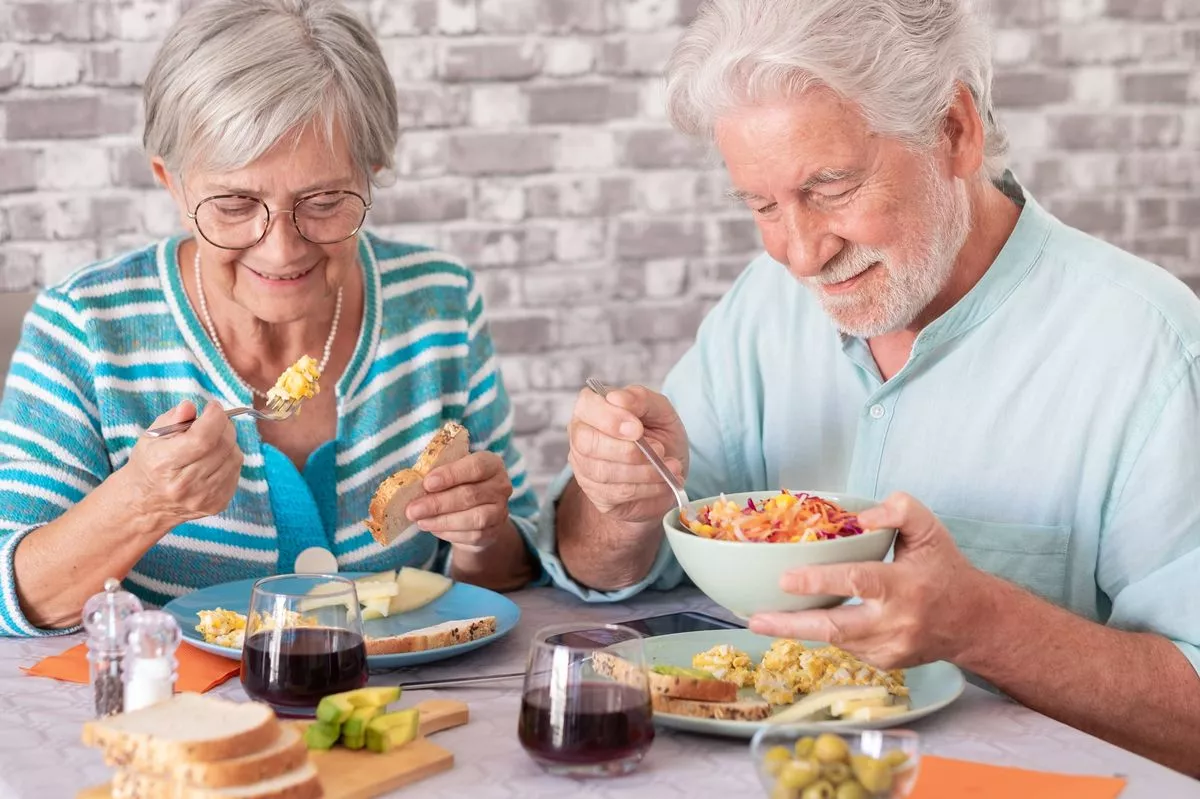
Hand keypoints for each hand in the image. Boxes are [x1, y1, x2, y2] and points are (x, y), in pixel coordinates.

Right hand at [122, 401, 242, 530]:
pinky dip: (230, 459)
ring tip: (213, 440)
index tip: (212, 407)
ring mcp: (203, 497)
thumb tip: (190, 406)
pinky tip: (215, 458)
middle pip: (223, 446)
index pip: (202, 438)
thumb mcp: (152, 437)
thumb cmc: (150, 464)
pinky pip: (236, 472)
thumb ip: (173, 419)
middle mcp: (185, 485)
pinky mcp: (217, 505)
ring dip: (229, 443)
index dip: (214, 418)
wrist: (147, 505)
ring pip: (234, 458)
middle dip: (224, 426)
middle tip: (215, 420)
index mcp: (164, 464)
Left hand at [405, 451, 512, 551]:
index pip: (476, 467)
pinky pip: (471, 535)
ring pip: (473, 518)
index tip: (427, 483)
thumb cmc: (459, 484)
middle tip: (413, 509)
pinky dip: (448, 533)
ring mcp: (500, 511)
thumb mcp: (452, 471)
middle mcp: (501, 487)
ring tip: (420, 520)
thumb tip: (412, 483)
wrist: (477, 510)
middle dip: (438, 503)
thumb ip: (438, 472)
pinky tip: (432, 527)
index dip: (451, 475)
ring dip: (442, 521)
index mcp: (492, 464)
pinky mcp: (493, 532)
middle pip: (470, 495)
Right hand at [567, 385, 688, 524]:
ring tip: (670, 465)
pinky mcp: (596, 494)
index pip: (587, 408)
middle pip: (588, 444)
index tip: (637, 429)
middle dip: (627, 450)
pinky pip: (618, 493)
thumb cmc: (659, 435)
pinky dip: (647, 488)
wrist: (667, 472)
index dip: (610, 419)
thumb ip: (641, 399)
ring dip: (644, 471)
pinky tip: (664, 481)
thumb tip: (619, 398)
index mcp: (592, 408)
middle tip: (658, 450)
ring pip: (604, 472)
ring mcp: (585, 468)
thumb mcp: (660, 411)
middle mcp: (581, 436)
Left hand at [747, 493, 986, 669]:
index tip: (785, 579)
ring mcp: (889, 649)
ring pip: (834, 640)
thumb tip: (859, 518)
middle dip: (790, 625)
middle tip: (754, 618)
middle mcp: (895, 623)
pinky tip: (802, 622)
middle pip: (834, 627)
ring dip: (798, 630)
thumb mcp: (930, 530)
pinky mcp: (884, 664)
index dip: (819, 580)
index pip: (857, 582)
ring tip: (762, 618)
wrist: (973, 622)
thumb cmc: (945, 570)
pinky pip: (845, 647)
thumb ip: (899, 510)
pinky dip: (824, 633)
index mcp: (904, 586)